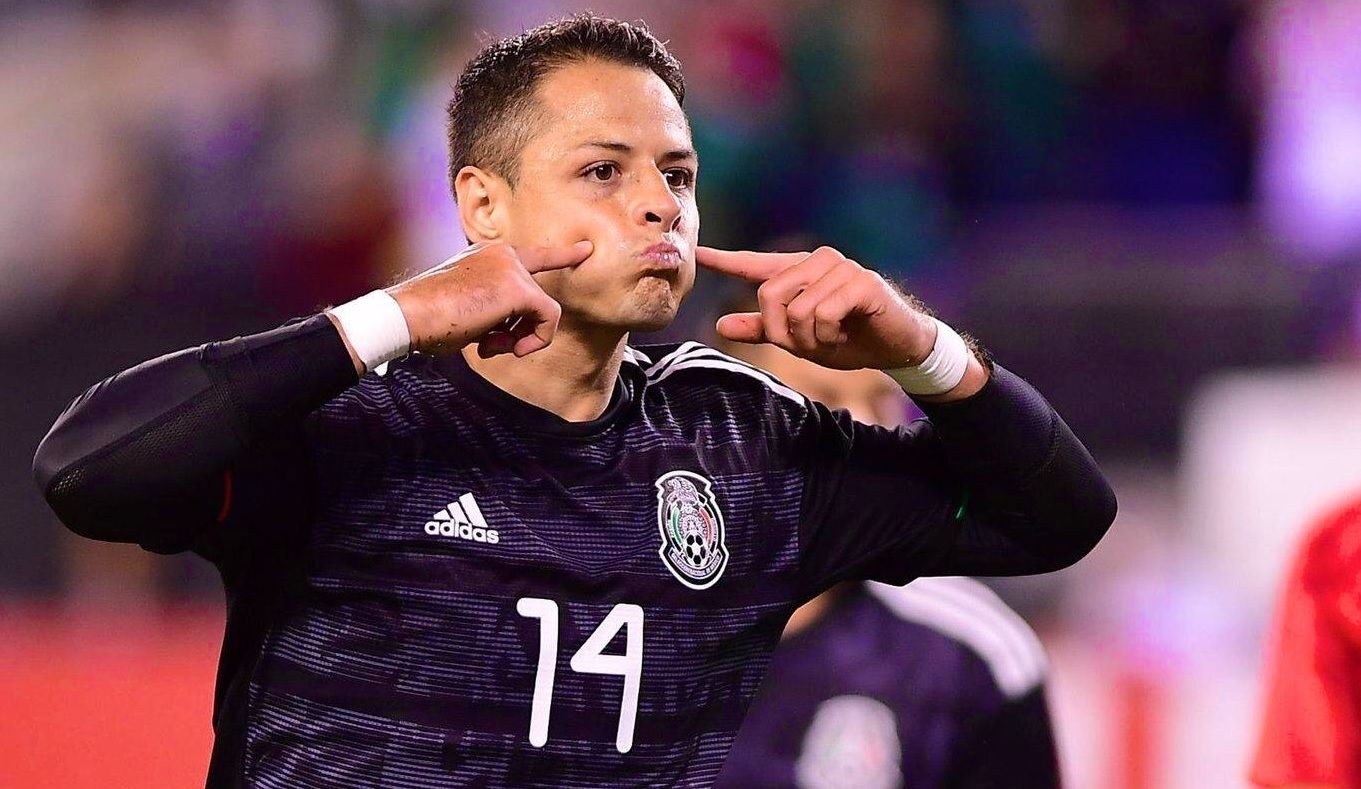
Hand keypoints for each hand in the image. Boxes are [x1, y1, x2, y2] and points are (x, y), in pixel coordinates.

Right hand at [388, 240, 590, 358]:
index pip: (534, 256)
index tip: (586, 249)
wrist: (408, 316)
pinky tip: (507, 348)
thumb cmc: (429, 319)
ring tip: (492, 346)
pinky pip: (549, 320)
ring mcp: (512, 268)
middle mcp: (503, 254)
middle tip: (493, 345)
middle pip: (538, 299)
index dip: (562, 255)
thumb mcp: (466, 307)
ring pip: (545, 311)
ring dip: (524, 338)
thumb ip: (495, 312)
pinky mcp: (519, 287)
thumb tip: (515, 336)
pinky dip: (535, 341)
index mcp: (487, 255)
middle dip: (522, 330)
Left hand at [697, 245, 936, 370]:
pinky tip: (844, 334)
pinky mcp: (861, 282)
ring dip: (810, 338)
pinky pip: (822, 313)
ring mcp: (840, 268)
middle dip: (782, 331)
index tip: (698, 254)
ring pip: (796, 309)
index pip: (755, 264)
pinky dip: (827, 335)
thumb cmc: (849, 338)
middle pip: (769, 295)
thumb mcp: (800, 339)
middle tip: (809, 343)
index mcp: (798, 272)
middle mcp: (817, 262)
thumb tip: (720, 326)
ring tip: (831, 338)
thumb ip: (763, 330)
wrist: (897, 346)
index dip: (726, 261)